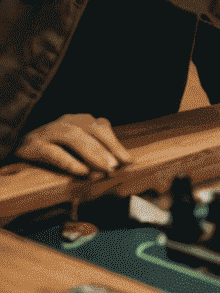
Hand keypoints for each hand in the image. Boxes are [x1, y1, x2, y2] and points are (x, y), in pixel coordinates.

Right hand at [15, 114, 133, 177]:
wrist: (18, 148)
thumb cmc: (52, 148)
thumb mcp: (75, 146)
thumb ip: (94, 148)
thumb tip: (118, 161)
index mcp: (79, 120)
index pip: (102, 128)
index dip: (116, 144)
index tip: (129, 161)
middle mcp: (66, 121)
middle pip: (92, 130)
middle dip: (108, 148)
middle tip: (118, 166)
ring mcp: (49, 131)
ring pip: (74, 138)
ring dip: (92, 153)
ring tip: (104, 169)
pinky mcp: (34, 145)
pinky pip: (54, 152)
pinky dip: (69, 161)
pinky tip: (81, 172)